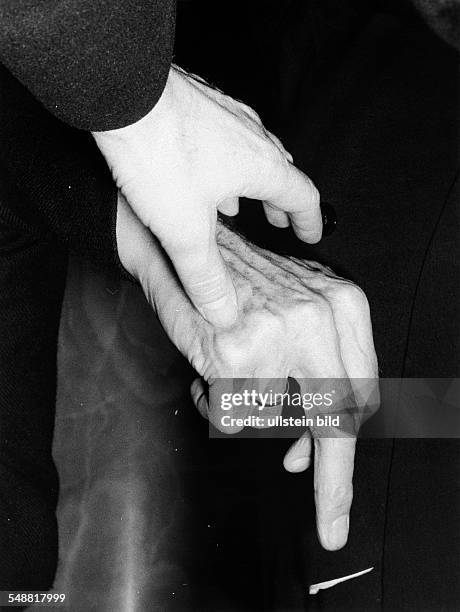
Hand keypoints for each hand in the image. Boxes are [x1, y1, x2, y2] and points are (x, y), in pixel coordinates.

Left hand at [94, 64, 320, 327]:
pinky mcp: (197, 102)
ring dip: (249, 179)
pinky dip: (222, 159)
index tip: (310, 234)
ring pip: (250, 150)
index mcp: (262, 166)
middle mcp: (251, 135)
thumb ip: (206, 277)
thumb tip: (224, 314)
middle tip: (276, 219)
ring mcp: (225, 113)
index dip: (309, 220)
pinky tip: (197, 169)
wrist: (122, 92)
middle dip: (280, 199)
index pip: (302, 196)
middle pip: (279, 170)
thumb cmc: (160, 157)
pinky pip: (222, 135)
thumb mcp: (185, 232)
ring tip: (235, 202)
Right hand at [116, 194, 377, 551]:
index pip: (361, 396)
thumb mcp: (298, 315)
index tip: (342, 498)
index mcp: (344, 306)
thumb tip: (305, 449)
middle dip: (331, 482)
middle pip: (338, 426)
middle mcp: (319, 318)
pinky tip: (211, 369)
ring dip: (247, 414)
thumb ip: (316, 376)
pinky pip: (231, 418)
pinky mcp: (237, 353)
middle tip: (331, 522)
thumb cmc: (237, 284)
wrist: (186, 247)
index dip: (349, 453)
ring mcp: (278, 336)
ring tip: (231, 376)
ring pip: (269, 423)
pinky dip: (217, 403)